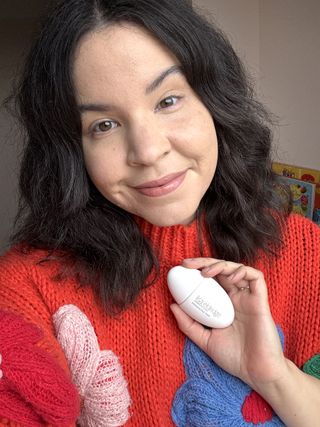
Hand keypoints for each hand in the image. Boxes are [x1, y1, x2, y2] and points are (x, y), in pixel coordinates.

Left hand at [170, 258, 288, 391]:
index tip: (180, 270)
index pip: (210, 280)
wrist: (255, 373)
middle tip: (186, 264)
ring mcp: (248, 297)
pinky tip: (230, 277)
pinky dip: (242, 271)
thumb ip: (188, 324)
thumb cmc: (234, 357)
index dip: (196, 271)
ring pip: (236, 268)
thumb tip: (172, 305)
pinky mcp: (260, 300)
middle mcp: (235, 297)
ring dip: (220, 265)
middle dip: (204, 262)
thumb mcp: (204, 339)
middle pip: (221, 270)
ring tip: (205, 272)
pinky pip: (255, 277)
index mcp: (223, 304)